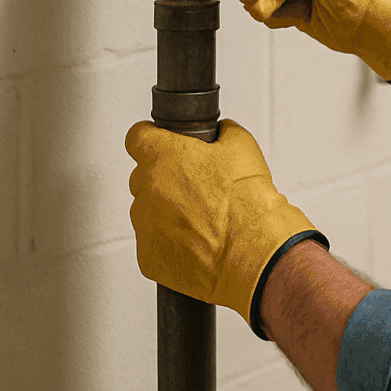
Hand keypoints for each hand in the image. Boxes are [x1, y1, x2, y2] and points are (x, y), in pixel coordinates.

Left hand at [126, 118, 324, 338]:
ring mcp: (144, 225)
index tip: (159, 143)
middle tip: (196, 188)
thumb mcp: (242, 146)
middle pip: (144, 177)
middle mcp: (146, 189)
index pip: (137, 137)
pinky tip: (198, 242)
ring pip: (148, 213)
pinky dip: (171, 243)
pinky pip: (154, 245)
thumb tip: (222, 133)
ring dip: (167, 213)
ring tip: (202, 220)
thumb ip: (222, 132)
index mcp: (162, 157)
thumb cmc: (246, 202)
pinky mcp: (148, 257)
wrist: (252, 251)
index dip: (151, 138)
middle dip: (166, 180)